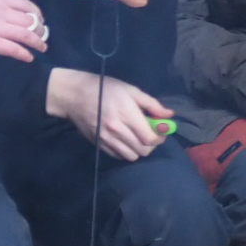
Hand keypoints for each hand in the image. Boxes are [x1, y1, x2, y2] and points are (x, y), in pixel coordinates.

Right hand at [0, 0, 48, 60]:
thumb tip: (14, 15)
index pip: (26, 4)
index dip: (37, 13)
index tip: (41, 20)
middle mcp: (2, 11)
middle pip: (29, 21)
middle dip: (39, 30)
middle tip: (42, 36)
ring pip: (26, 35)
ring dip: (38, 43)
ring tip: (42, 48)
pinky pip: (15, 49)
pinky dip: (25, 54)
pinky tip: (29, 58)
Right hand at [46, 67, 175, 160]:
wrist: (75, 95)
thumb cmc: (106, 88)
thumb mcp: (131, 90)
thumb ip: (152, 104)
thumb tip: (169, 116)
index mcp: (127, 114)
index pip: (150, 138)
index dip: (160, 138)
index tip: (161, 131)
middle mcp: (117, 130)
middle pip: (143, 150)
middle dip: (152, 144)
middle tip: (151, 134)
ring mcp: (107, 139)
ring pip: (132, 156)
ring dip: (139, 149)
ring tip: (138, 138)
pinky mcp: (99, 145)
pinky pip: (118, 156)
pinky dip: (126, 151)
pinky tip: (126, 141)